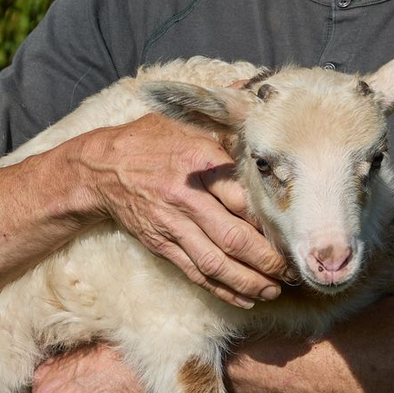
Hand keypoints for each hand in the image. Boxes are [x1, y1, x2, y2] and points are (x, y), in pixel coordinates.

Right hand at [78, 114, 285, 307]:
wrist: (100, 167)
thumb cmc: (150, 140)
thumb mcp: (184, 118)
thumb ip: (223, 113)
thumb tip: (257, 94)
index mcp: (198, 162)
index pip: (241, 196)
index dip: (269, 218)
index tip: (293, 228)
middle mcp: (185, 197)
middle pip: (232, 236)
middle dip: (266, 259)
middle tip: (291, 270)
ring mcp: (171, 225)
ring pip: (215, 262)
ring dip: (248, 281)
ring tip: (273, 290)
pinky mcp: (161, 244)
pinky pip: (195, 273)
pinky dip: (221, 289)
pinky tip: (245, 297)